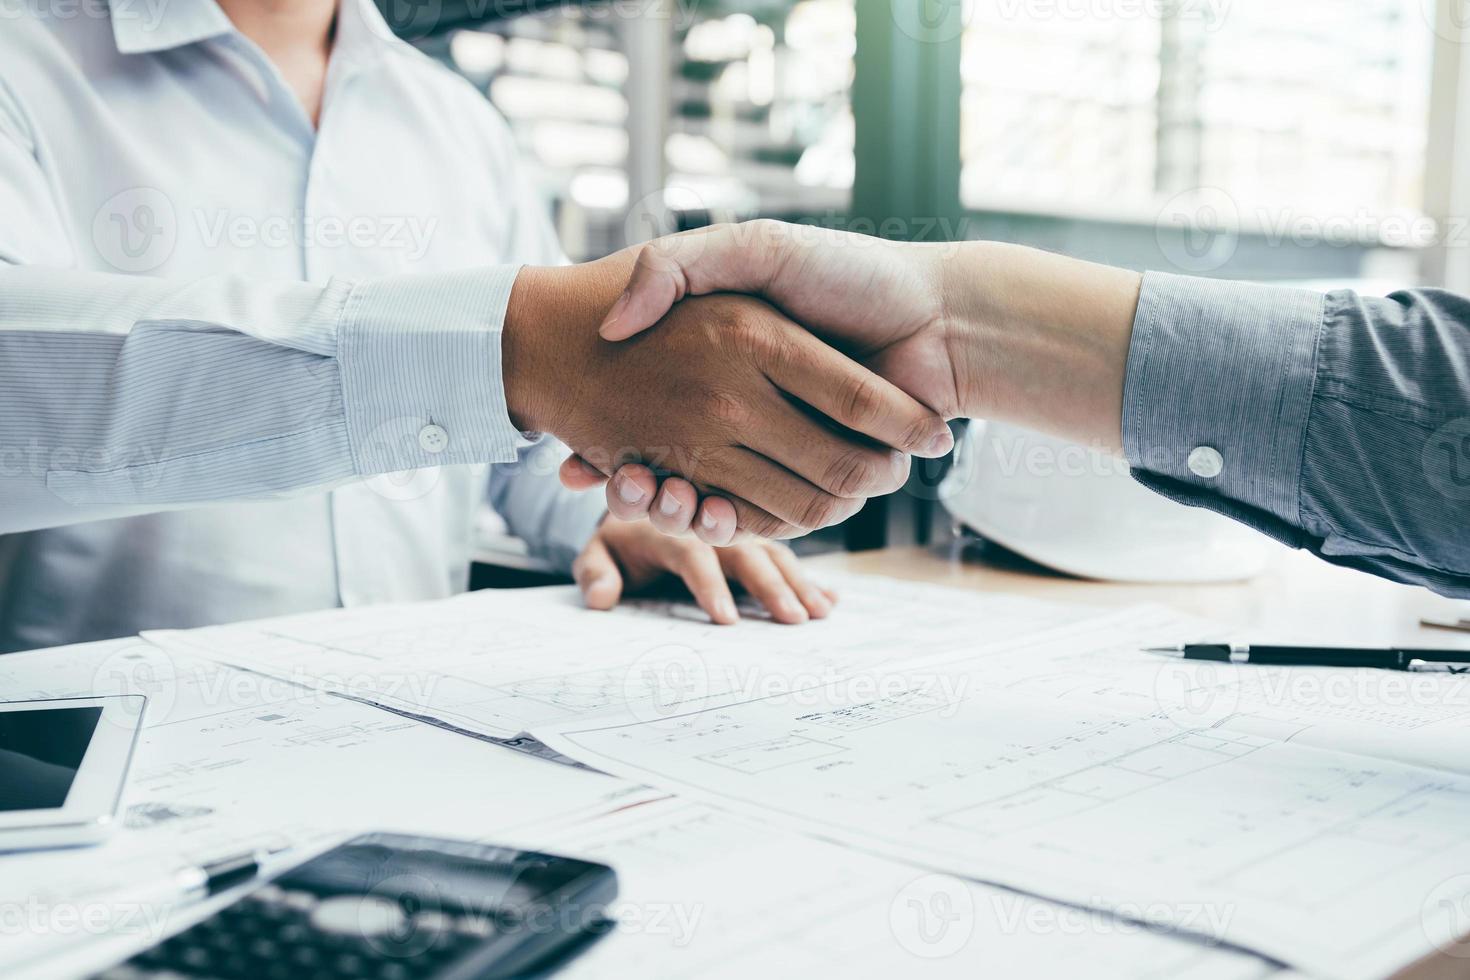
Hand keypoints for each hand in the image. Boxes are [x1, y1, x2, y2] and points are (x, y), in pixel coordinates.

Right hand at [563, 223, 1139, 538]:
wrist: (943, 317)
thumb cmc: (850, 273)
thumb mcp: (756, 248)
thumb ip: (684, 263)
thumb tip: (617, 320)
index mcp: (733, 363)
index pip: (657, 413)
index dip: (618, 447)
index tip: (585, 464)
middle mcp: (753, 410)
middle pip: (681, 469)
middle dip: (646, 490)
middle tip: (619, 491)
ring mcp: (787, 446)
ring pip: (718, 500)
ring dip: (685, 512)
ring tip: (658, 502)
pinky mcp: (822, 477)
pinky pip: (769, 517)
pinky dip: (739, 525)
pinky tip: (707, 516)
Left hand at [573, 517, 836, 624]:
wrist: (644, 493)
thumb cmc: (622, 537)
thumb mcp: (598, 551)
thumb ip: (595, 572)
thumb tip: (602, 599)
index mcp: (669, 523)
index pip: (692, 553)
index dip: (709, 585)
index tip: (725, 619)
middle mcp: (712, 516)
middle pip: (745, 550)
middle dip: (770, 585)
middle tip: (792, 618)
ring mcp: (742, 524)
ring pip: (774, 550)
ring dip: (799, 581)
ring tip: (820, 612)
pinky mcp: (759, 535)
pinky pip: (788, 553)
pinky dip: (810, 577)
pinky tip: (833, 599)